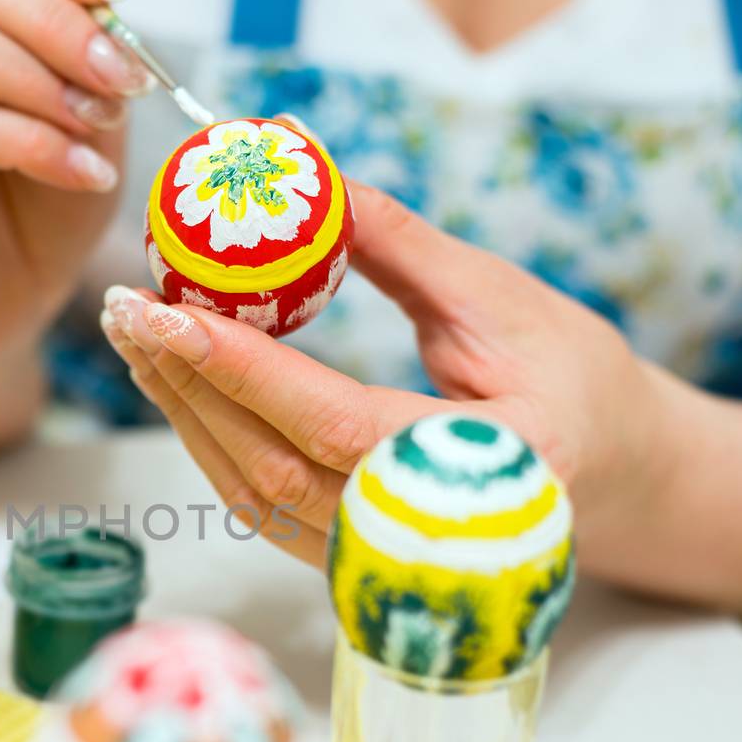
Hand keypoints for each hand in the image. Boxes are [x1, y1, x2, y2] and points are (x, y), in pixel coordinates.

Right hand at [0, 0, 151, 438]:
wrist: (15, 303)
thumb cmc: (43, 207)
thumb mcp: (84, 112)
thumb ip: (87, 55)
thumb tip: (107, 8)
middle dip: (46, 21)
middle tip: (119, 76)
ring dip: (27, 74)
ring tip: (94, 123)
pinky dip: (29, 141)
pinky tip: (82, 171)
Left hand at [99, 180, 684, 580]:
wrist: (613, 477)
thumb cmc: (577, 384)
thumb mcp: (504, 301)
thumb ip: (400, 249)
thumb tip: (311, 179)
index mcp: (491, 472)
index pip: (335, 424)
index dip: (244, 370)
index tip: (170, 311)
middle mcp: (430, 537)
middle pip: (273, 468)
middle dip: (188, 385)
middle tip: (128, 311)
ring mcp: (384, 561)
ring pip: (254, 494)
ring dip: (185, 412)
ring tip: (138, 336)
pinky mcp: (350, 558)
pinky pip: (261, 504)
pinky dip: (211, 440)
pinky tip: (179, 382)